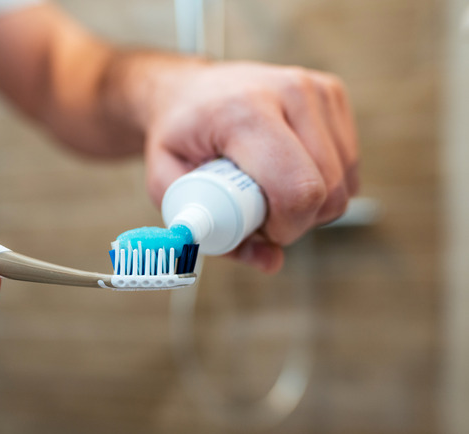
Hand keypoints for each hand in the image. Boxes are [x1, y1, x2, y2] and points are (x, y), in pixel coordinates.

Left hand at [143, 61, 358, 272]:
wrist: (185, 90)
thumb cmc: (176, 138)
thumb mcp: (167, 187)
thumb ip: (211, 232)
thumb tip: (270, 262)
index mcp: (244, 112)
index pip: (298, 188)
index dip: (286, 228)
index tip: (259, 229)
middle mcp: (288, 92)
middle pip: (328, 190)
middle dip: (298, 221)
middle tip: (259, 213)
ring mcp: (315, 89)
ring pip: (345, 180)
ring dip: (312, 203)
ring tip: (267, 189)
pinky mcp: (332, 93)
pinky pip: (349, 163)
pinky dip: (323, 181)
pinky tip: (286, 170)